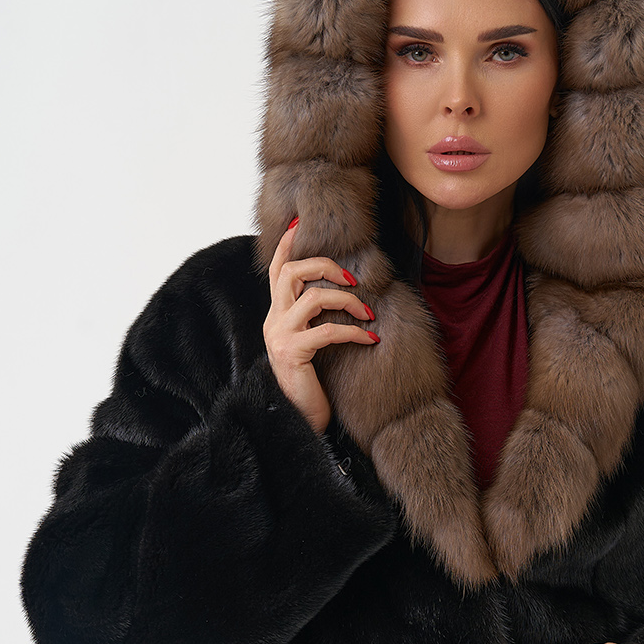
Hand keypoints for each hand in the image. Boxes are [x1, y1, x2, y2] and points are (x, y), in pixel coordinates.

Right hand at [263, 220, 379, 435]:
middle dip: (324, 265)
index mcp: (276, 315)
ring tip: (367, 313)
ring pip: (312, 296)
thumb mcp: (311, 342)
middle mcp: (272, 321)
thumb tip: (341, 292)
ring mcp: (279, 336)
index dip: (287, 246)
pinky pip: (327, 330)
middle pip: (291, 272)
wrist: (298, 418)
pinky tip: (371, 338)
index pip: (276, 271)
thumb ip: (315, 318)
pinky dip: (354, 331)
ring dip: (346, 301)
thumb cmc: (311, 381)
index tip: (300, 225)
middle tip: (351, 277)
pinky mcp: (292, 353)